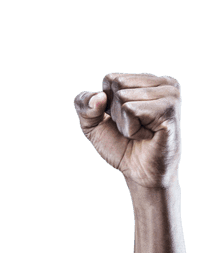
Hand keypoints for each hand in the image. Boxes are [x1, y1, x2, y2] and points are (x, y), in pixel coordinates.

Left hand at [74, 73, 180, 189]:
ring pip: (123, 98)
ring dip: (125, 123)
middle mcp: (161, 82)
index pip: (110, 79)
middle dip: (116, 114)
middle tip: (134, 128)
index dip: (107, 106)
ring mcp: (169, 93)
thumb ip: (84, 105)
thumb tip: (98, 97)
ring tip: (141, 132)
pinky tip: (147, 136)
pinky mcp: (168, 108)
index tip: (124, 121)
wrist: (140, 174)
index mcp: (147, 80)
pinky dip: (131, 130)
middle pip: (117, 85)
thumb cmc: (121, 147)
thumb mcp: (93, 124)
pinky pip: (131, 110)